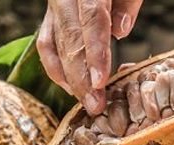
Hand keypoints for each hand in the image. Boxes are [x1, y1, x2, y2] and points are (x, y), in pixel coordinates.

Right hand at [37, 0, 142, 114]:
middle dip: (82, 78)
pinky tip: (70, 87)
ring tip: (86, 103)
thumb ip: (127, 2)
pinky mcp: (50, 17)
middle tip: (95, 106)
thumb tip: (120, 33)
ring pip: (54, 46)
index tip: (100, 82)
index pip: (91, 20)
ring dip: (69, 79)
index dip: (95, 53)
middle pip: (70, 40)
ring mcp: (53, 7)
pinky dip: (56, 69)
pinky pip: (46, 45)